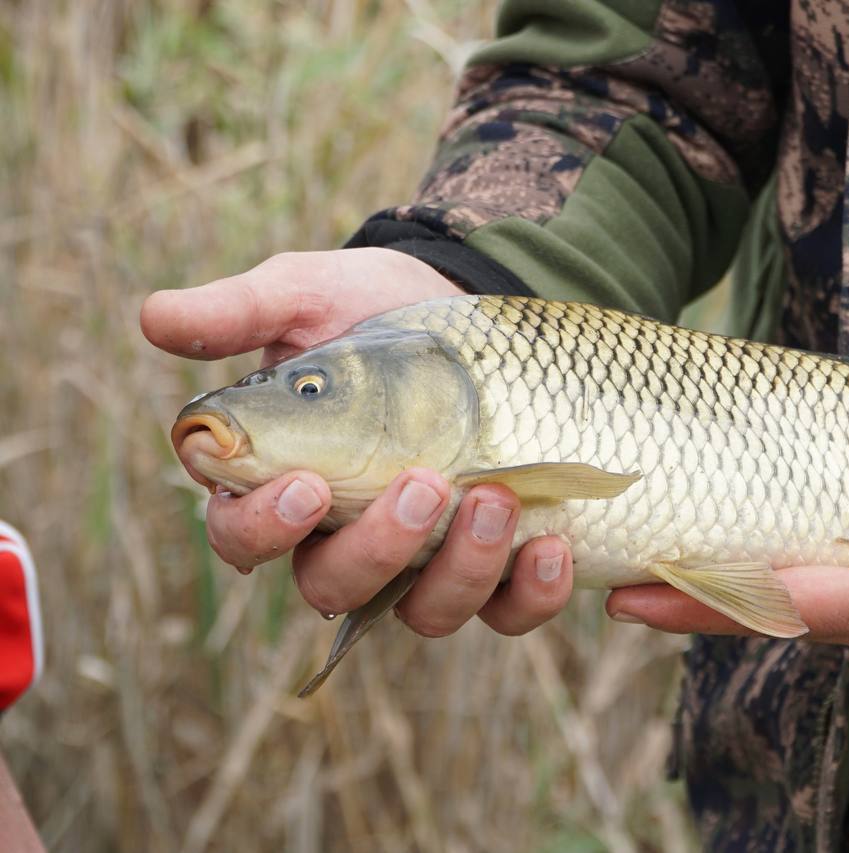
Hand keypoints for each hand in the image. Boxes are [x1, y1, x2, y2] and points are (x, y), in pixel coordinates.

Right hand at [142, 248, 572, 635]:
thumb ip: (240, 312)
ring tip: (493, 500)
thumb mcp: (307, 297)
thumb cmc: (370, 307)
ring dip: (459, 572)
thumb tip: (154, 317)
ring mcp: (424, 558)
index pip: (243, 537)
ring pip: (423, 612)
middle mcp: (347, 537)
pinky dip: (529, 594)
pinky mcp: (495, 559)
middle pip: (335, 586)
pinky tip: (553, 546)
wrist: (469, 304)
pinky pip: (506, 610)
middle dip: (376, 549)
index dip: (265, 527)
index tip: (308, 484)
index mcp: (283, 485)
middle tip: (421, 486)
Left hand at [606, 329, 848, 661]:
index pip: (782, 603)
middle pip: (767, 595)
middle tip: (614, 574)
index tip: (634, 592)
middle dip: (691, 587)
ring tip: (664, 535)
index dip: (704, 598)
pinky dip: (806, 496)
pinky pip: (846, 531)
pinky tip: (795, 444)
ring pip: (796, 568)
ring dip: (731, 553)